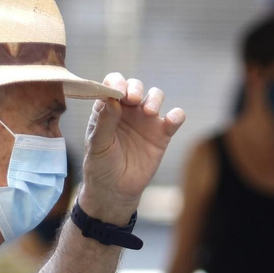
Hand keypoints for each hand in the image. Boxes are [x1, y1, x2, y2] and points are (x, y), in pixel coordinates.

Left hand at [80, 75, 186, 221]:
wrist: (115, 189)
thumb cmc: (101, 165)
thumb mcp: (97, 144)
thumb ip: (104, 122)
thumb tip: (112, 99)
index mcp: (108, 108)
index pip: (113, 84)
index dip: (116, 83)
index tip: (117, 91)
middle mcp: (127, 109)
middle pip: (135, 86)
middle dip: (135, 88)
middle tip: (133, 100)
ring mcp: (146, 120)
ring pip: (155, 96)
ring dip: (154, 99)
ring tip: (149, 112)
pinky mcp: (162, 133)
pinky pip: (174, 118)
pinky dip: (176, 115)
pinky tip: (171, 121)